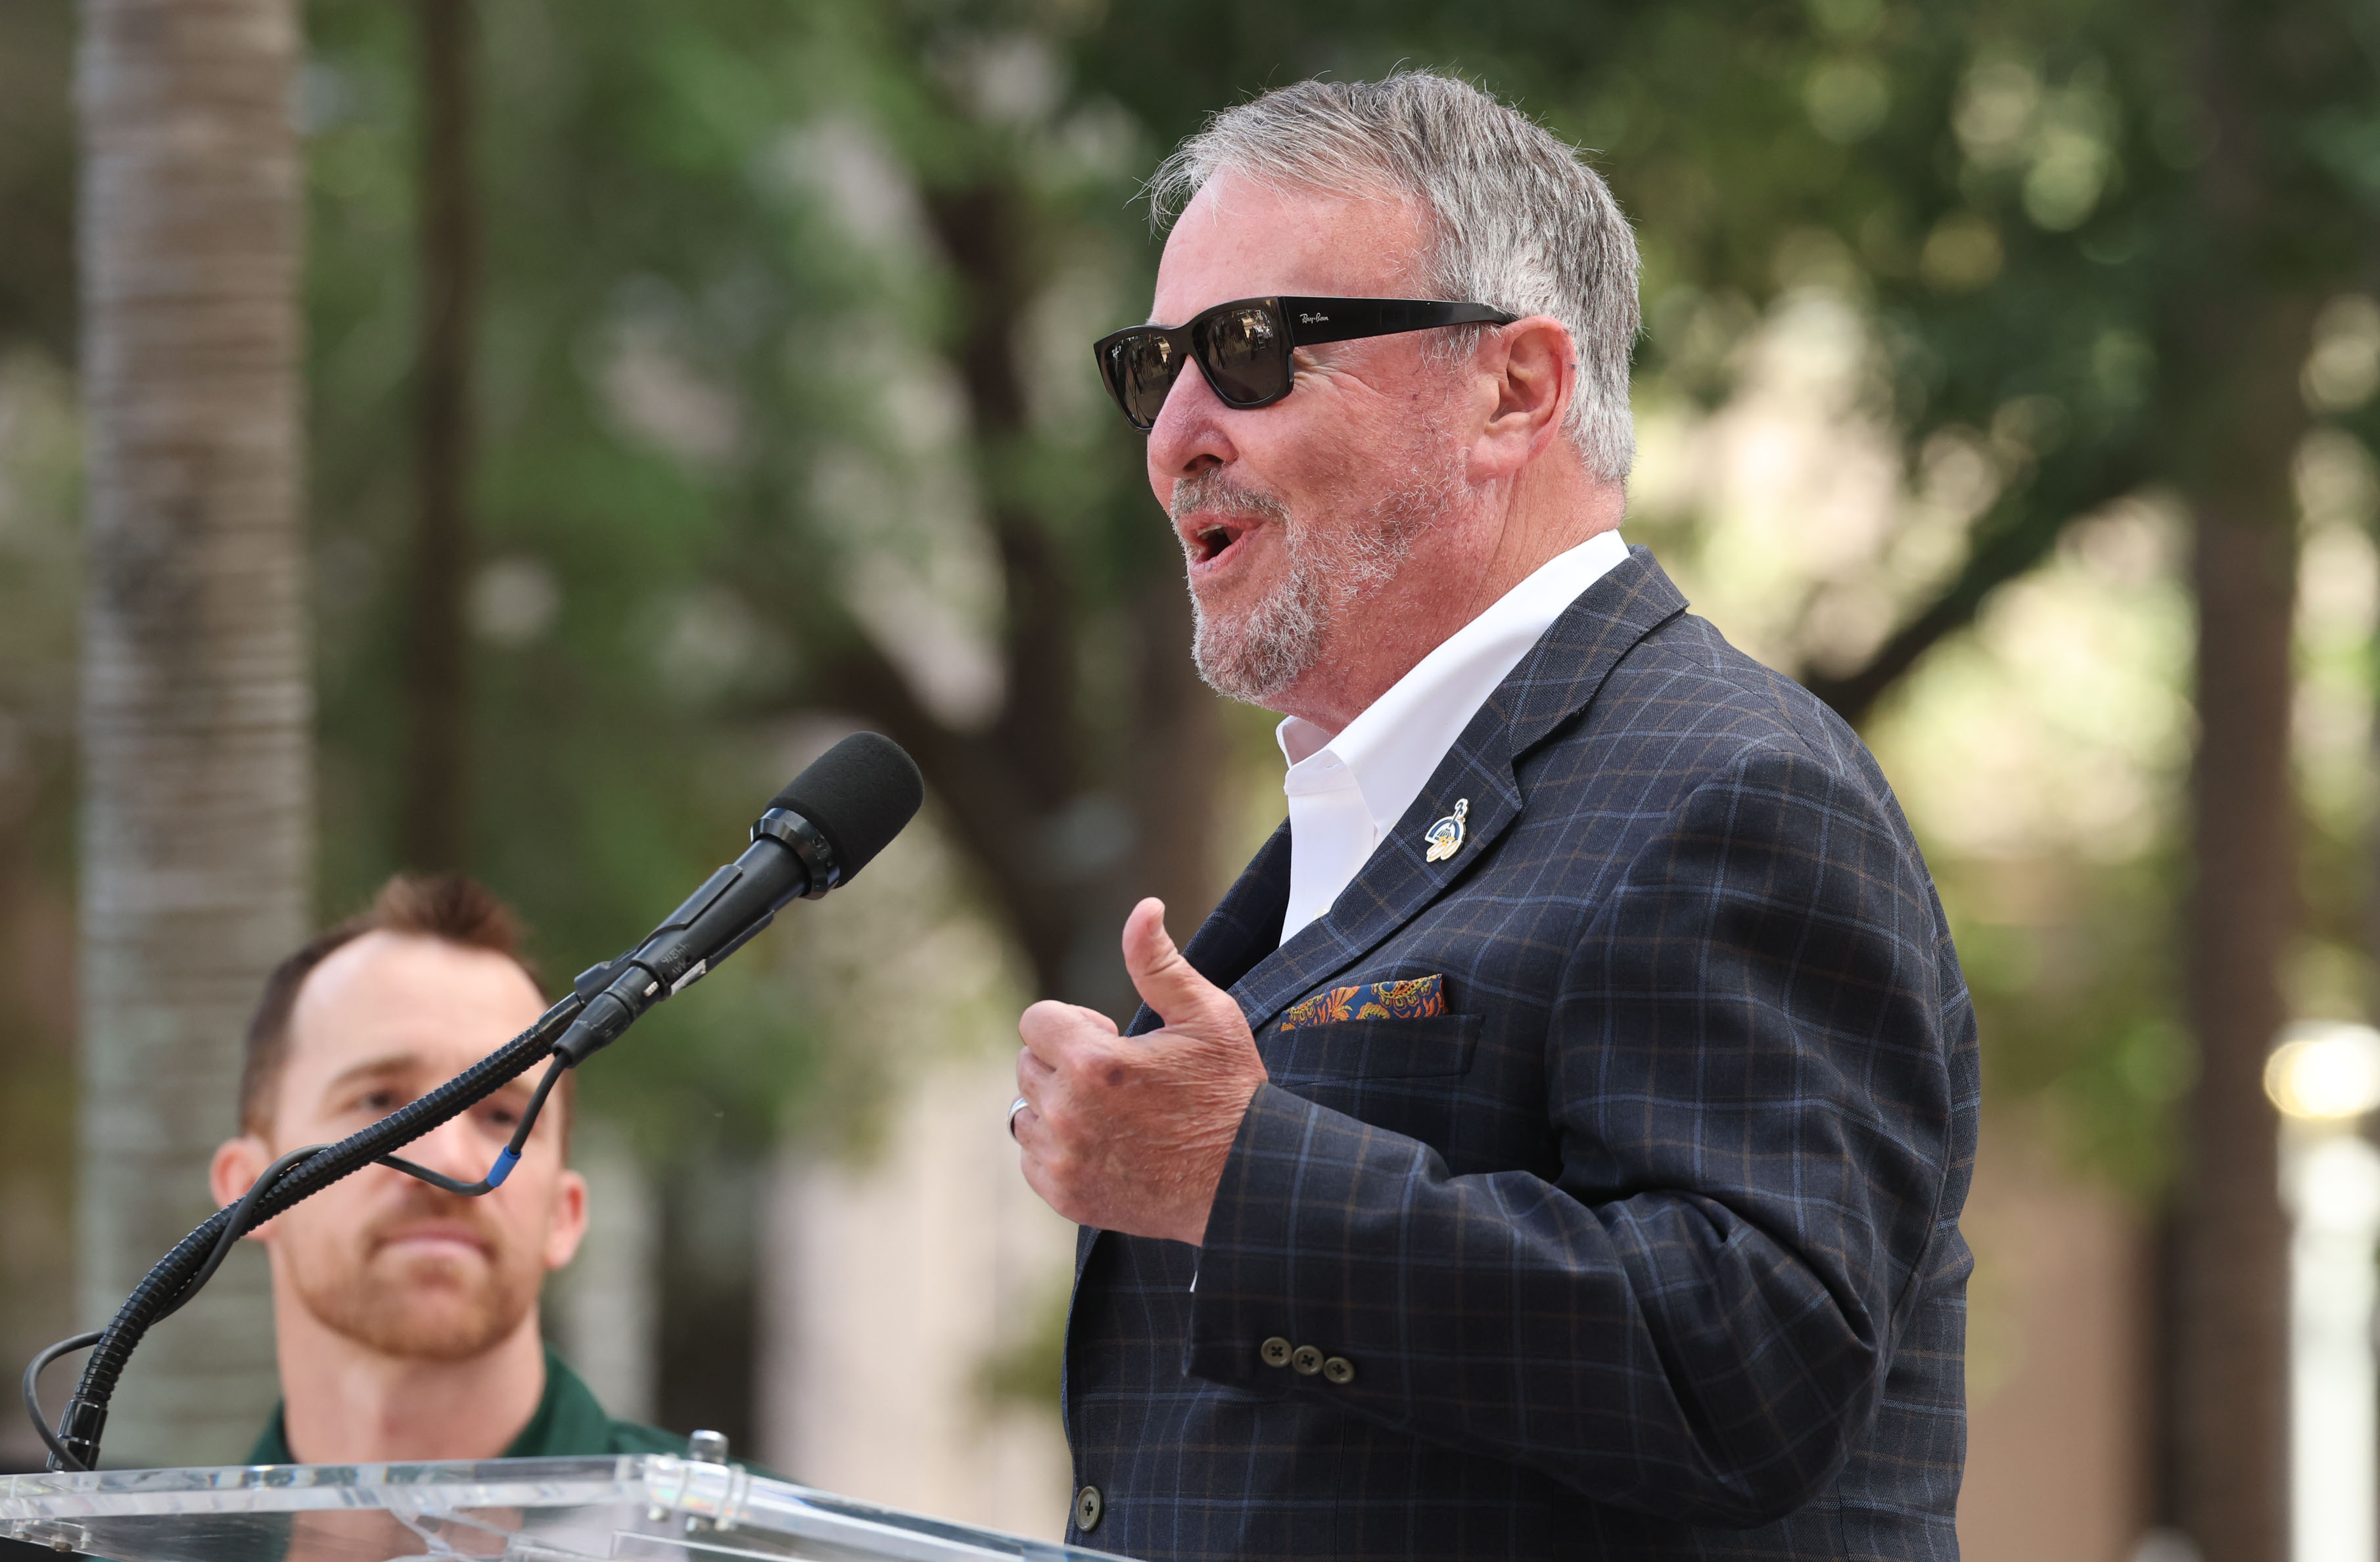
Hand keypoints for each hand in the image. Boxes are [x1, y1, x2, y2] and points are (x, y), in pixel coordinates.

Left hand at [1013, 897, 1266, 1243]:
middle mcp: (1067, 1113)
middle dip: (1064, 1062)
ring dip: (1057, 1105)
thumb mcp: (1206, 1016)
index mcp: (1092, 1062)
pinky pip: (1032, 1160)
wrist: (1246, 1180)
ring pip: (1026, 1113)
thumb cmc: (1231, 1092)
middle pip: (1028, 1065)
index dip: (1073, 1023)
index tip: (1109, 1037)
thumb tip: (1144, 907)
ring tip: (1111, 1112)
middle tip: (1118, 1077)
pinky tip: (1106, 1144)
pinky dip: (1058, 1149)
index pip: (1035, 1021)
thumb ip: (1158, 962)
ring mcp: (1063, 1160)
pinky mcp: (1066, 1198)